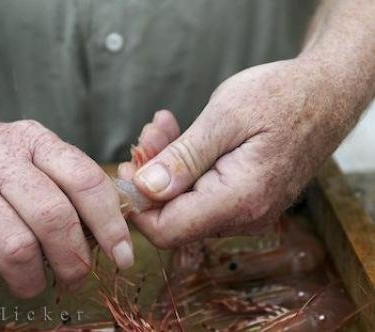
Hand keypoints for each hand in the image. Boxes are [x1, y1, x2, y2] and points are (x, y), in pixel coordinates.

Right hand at [0, 119, 132, 302]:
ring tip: (31, 283)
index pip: (85, 181)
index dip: (111, 225)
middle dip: (75, 260)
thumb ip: (66, 183)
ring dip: (31, 279)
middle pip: (54, 218)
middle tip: (76, 277)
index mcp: (32, 141)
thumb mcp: (28, 153)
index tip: (122, 257)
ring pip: (14, 247)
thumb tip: (109, 232)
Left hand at [120, 59, 356, 247]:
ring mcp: (247, 211)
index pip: (167, 231)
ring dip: (166, 167)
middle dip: (150, 177)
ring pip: (186, 204)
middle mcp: (244, 216)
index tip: (126, 168)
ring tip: (162, 127)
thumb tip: (145, 188)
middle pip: (173, 217)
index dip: (137, 205)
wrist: (325, 94)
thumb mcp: (225, 117)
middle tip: (148, 135)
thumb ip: (184, 158)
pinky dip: (185, 167)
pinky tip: (179, 136)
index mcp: (239, 200)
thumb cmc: (282, 97)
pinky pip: (203, 193)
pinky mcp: (245, 200)